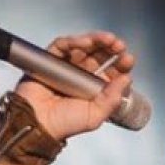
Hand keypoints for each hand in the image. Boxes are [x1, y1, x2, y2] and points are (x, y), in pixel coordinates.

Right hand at [14, 31, 135, 141]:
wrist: (37, 124)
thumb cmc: (63, 124)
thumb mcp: (94, 116)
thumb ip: (112, 100)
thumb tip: (127, 79)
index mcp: (94, 90)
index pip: (110, 73)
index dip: (120, 65)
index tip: (128, 60)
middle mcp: (81, 77)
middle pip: (98, 57)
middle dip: (110, 49)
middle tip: (119, 46)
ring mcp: (66, 68)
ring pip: (83, 48)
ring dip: (96, 41)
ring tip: (108, 40)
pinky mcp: (50, 60)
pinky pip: (62, 46)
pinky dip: (74, 41)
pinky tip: (85, 42)